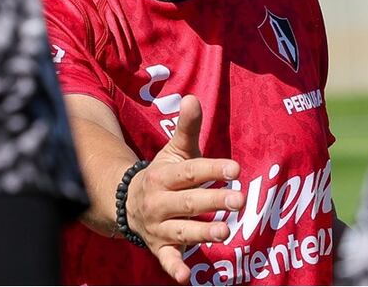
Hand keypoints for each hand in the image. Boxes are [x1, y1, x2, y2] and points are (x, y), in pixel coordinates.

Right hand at [125, 94, 242, 283]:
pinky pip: (166, 258)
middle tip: (240, 199)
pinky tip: (185, 276)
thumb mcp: (174, 151)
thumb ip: (187, 128)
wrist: (127, 202)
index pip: (191, 172)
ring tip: (226, 230)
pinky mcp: (161, 246)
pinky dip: (175, 267)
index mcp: (164, 175)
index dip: (213, 168)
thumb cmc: (164, 174)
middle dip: (214, 200)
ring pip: (182, 229)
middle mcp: (159, 202)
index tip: (236, 168)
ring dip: (203, 231)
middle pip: (189, 201)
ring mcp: (159, 225)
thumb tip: (192, 99)